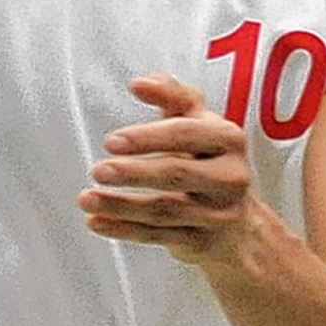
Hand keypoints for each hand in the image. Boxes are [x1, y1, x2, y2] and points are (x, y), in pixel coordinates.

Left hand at [78, 73, 255, 263]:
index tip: (111, 141)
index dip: (148, 136)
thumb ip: (171, 96)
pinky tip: (96, 221)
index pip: (186, 133)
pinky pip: (158, 236)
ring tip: (86, 198)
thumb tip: (140, 83)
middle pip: (177, 173)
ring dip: (121, 205)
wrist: (239, 223)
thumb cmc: (209, 160)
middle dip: (134, 173)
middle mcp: (230, 176)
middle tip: (98, 170)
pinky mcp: (203, 243)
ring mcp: (219, 214)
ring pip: (164, 210)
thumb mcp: (197, 122)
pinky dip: (124, 230)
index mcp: (228, 139)